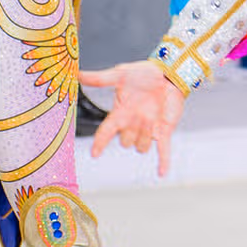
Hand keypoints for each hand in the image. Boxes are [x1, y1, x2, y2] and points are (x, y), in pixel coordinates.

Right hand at [79, 60, 185, 177]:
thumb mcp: (121, 74)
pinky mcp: (164, 130)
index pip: (105, 132)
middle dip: (131, 132)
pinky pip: (163, 150)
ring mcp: (149, 129)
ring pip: (141, 148)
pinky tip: (161, 174)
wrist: (169, 72)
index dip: (100, 143)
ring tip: (152, 118)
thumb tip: (77, 74)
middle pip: (125, 143)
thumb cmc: (144, 73)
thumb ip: (99, 79)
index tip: (95, 154)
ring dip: (145, 136)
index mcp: (120, 114)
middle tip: (141, 113)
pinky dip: (163, 162)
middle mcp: (132, 124)